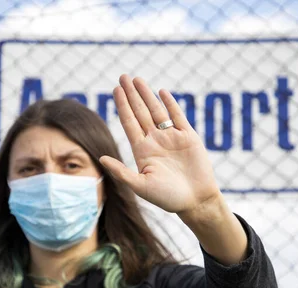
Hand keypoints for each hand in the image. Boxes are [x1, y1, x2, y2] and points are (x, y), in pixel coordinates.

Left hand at [99, 75, 220, 215]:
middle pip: (140, 112)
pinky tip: (161, 92)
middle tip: (123, 76)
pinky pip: (177, 116)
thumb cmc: (167, 198)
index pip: (129, 122)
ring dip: (147, 95)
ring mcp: (171, 138)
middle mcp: (155, 141)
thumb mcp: (141, 186)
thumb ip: (122, 172)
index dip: (122, 106)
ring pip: (157, 111)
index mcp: (142, 150)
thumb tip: (101, 159)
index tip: (115, 89)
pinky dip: (170, 104)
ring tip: (137, 79)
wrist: (196, 201)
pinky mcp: (188, 137)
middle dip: (131, 94)